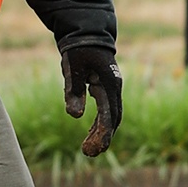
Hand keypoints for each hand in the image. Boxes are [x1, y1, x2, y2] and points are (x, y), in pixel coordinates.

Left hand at [61, 44, 123, 158]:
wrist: (87, 33)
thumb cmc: (79, 50)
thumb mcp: (72, 69)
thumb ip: (73, 92)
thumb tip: (75, 116)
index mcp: (109, 85)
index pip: (109, 115)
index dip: (102, 134)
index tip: (93, 149)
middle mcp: (115, 89)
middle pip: (114, 119)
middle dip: (103, 137)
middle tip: (89, 154)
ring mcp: (112, 89)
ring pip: (111, 116)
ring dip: (101, 132)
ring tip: (88, 148)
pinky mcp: (106, 88)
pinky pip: (106, 110)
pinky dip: (99, 123)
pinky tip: (91, 133)